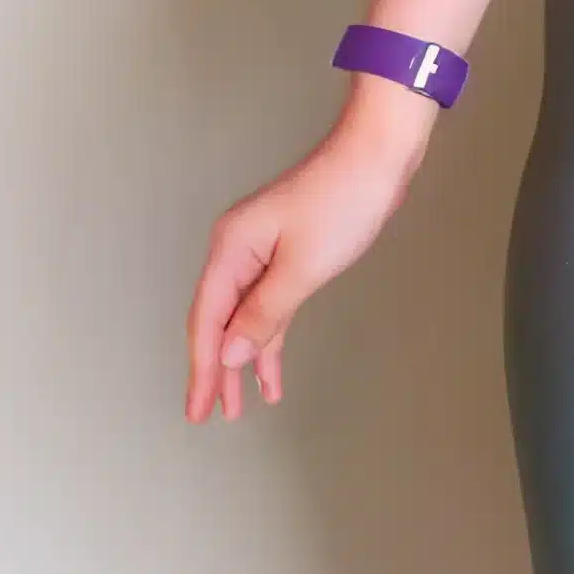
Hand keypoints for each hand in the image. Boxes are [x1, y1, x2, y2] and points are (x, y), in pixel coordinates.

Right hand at [184, 91, 436, 421]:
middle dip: (215, 371)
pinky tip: (271, 371)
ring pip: (243, 319)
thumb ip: (263, 314)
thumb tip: (230, 353)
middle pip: (217, 322)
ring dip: (242, 361)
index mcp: (230, 250)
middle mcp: (237, 251)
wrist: (376, 158)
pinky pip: (267, 307)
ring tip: (239, 406)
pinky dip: (268, 338)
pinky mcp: (286, 255)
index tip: (198, 408)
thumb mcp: (302, 267)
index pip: (206, 322)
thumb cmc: (342, 200)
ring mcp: (260, 253)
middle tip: (210, 415)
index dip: (202, 369)